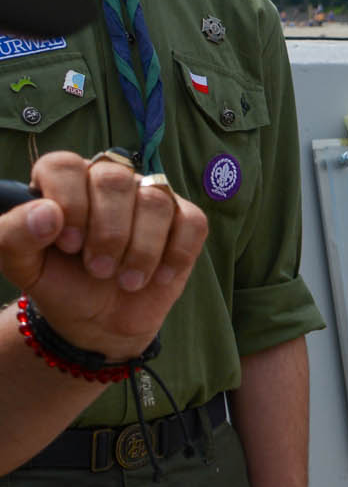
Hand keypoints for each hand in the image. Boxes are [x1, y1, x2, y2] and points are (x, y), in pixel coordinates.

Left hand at [0, 151, 205, 359]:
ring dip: (141, 249)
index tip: (69, 244)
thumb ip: (13, 236)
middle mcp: (107, 181)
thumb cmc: (60, 284)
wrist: (99, 320)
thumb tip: (46, 213)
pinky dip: (175, 254)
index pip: (66, 166)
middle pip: (114, 180)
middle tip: (98, 269)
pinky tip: (158, 277)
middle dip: (108, 232)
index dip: (70, 203)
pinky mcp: (184, 222)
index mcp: (64, 182)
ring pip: (155, 201)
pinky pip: (192, 222)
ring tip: (126, 280)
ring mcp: (149, 198)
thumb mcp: (22, 266)